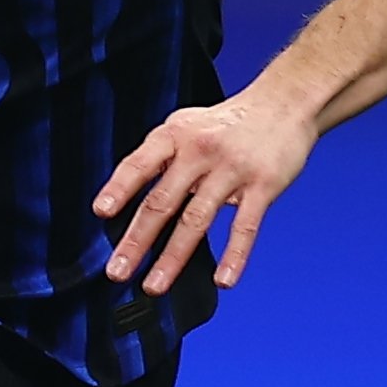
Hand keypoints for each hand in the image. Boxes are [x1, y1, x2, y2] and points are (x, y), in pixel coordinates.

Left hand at [95, 79, 321, 293]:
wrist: (284, 102)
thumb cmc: (228, 122)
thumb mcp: (185, 126)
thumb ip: (160, 159)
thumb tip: (127, 198)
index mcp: (174, 136)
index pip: (139, 164)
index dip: (119, 188)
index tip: (102, 213)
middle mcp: (199, 151)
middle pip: (162, 201)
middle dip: (136, 240)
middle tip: (117, 271)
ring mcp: (231, 169)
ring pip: (196, 220)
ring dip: (173, 257)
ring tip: (155, 284)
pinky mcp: (262, 185)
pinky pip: (244, 226)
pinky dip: (234, 256)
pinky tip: (223, 280)